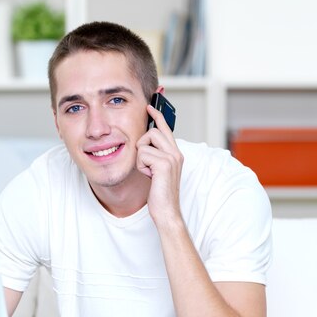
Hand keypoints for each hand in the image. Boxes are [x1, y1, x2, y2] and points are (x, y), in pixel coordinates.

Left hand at [136, 104, 183, 227]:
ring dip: (140, 159)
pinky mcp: (164, 163)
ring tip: (149, 173)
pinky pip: (142, 155)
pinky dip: (141, 167)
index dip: (157, 116)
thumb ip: (154, 156)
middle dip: (141, 146)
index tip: (149, 106)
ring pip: (144, 143)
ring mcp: (172, 157)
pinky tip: (149, 177)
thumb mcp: (156, 171)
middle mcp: (176, 153)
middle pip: (152, 132)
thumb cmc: (160, 194)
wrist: (166, 211)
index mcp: (175, 153)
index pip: (165, 128)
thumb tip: (143, 145)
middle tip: (146, 163)